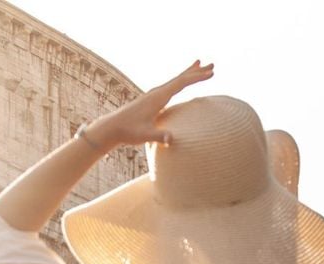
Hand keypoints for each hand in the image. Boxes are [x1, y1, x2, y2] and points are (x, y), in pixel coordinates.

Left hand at [88, 61, 213, 148]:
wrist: (111, 128)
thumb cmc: (128, 132)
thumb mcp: (144, 135)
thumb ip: (159, 136)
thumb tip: (170, 139)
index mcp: (157, 98)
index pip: (181, 84)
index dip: (197, 78)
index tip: (211, 73)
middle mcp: (156, 93)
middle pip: (180, 78)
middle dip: (196, 71)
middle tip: (212, 64)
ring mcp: (153, 95)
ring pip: (174, 81)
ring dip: (188, 74)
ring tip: (199, 65)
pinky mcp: (150, 100)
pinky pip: (169, 87)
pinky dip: (178, 81)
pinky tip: (180, 83)